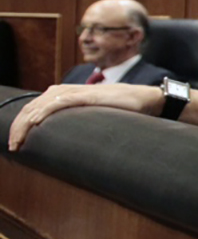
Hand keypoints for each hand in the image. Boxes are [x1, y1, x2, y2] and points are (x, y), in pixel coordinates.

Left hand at [8, 84, 162, 151]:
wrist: (144, 99)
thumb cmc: (120, 109)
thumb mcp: (92, 116)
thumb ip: (77, 121)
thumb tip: (65, 140)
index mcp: (63, 95)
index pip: (33, 109)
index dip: (21, 126)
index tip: (16, 145)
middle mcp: (65, 91)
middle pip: (31, 107)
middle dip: (18, 127)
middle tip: (12, 147)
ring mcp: (76, 92)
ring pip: (40, 105)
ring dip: (25, 123)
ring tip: (18, 139)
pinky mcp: (87, 96)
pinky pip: (60, 102)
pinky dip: (44, 111)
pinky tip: (35, 121)